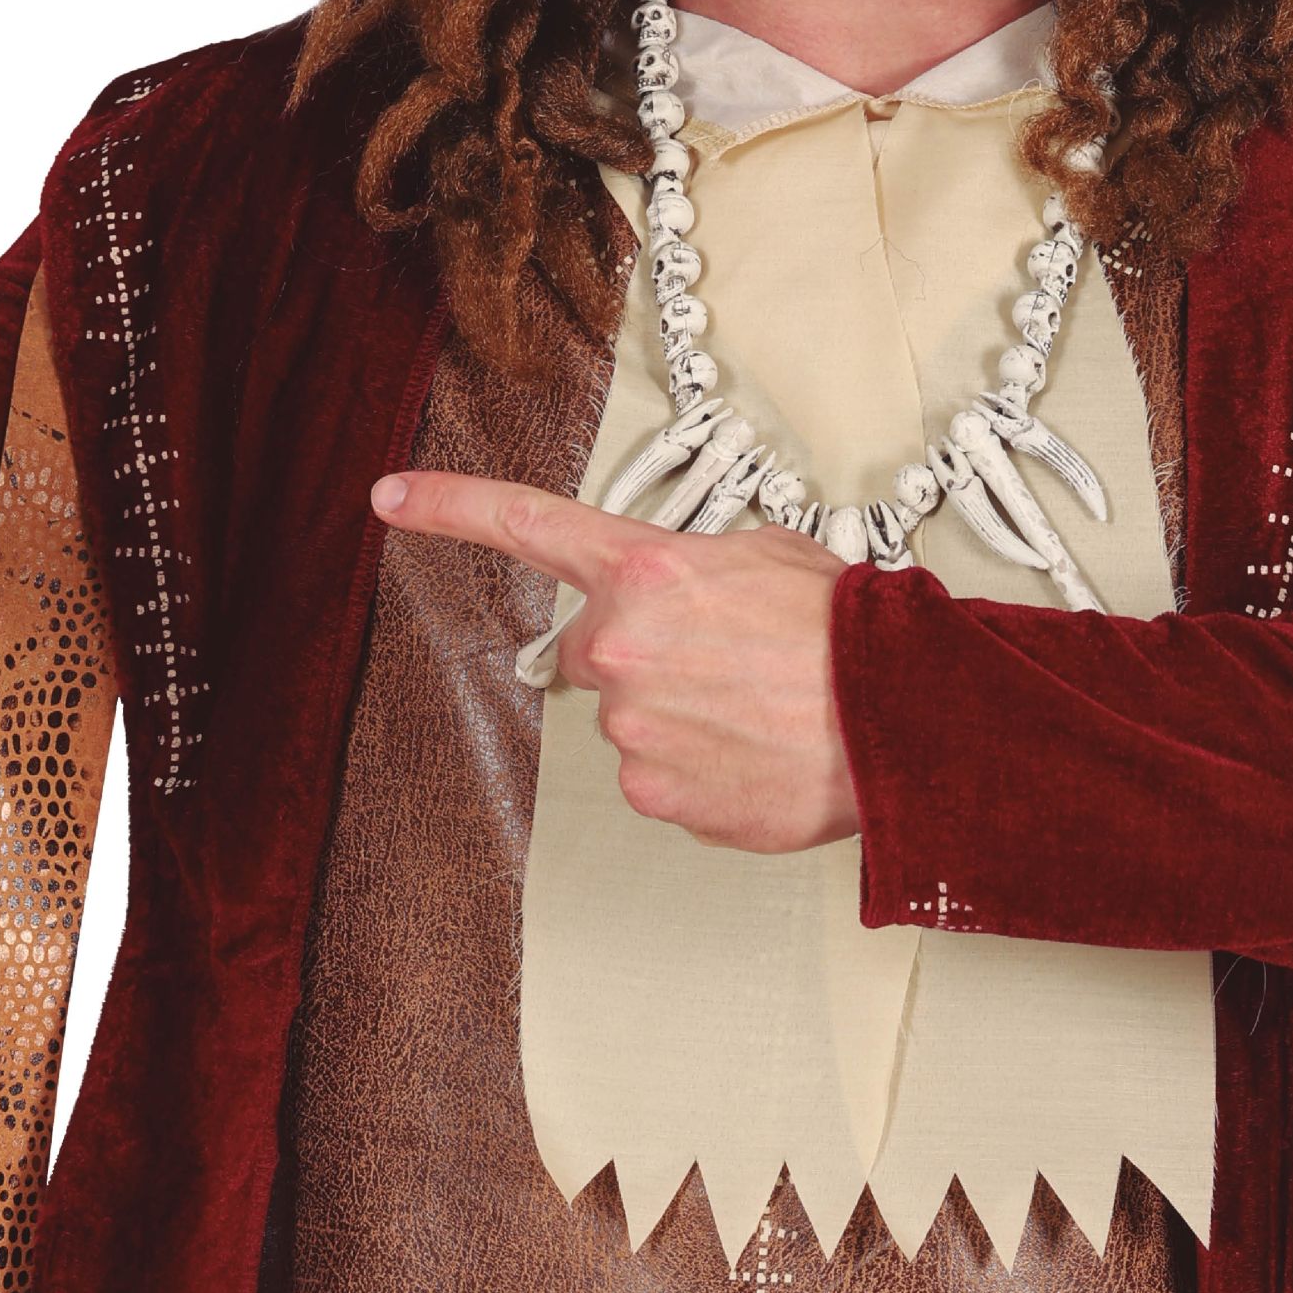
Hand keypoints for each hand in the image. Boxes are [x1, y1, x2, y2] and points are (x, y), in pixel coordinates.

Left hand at [371, 469, 860, 853]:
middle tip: (727, 660)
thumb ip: (689, 569)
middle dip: (643, 654)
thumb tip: (669, 601)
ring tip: (760, 708)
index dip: (447, 506)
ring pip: (634, 719)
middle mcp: (621, 646)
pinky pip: (661, 779)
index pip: (526, 524)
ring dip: (682, 715)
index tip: (388, 496)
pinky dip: (702, 771)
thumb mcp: (765, 554)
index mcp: (645, 569)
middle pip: (593, 651)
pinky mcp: (656, 796)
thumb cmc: (848, 633)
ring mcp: (633, 728)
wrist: (904, 719)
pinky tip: (756, 754)